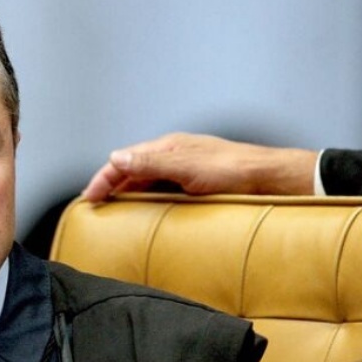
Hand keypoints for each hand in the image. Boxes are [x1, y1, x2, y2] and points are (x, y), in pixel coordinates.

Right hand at [81, 132, 318, 199]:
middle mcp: (173, 156)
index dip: (103, 178)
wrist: (271, 179)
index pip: (123, 160)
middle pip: (132, 170)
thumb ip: (151, 162)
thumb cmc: (234, 171)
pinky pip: (161, 191)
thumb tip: (116, 157)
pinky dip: (146, 201)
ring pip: (146, 181)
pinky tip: (144, 214)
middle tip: (95, 208)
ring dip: (127, 194)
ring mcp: (184, 170)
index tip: (90, 198)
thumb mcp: (188, 167)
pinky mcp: (194, 185)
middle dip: (110, 186)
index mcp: (168, 147)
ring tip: (113, 213)